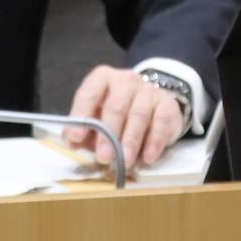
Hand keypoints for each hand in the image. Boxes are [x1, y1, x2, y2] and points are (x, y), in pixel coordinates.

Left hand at [66, 63, 186, 170]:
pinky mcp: (168, 104)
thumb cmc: (117, 114)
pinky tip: (147, 158)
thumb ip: (84, 129)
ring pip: (139, 115)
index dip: (81, 115)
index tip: (76, 138)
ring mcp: (149, 90)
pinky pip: (161, 123)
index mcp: (103, 79)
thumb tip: (73, 143)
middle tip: (104, 157)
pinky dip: (154, 142)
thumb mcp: (97, 118)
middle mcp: (126, 80)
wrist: (152, 106)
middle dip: (108, 134)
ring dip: (131, 141)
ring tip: (125, 161)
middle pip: (116, 106)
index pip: (88, 93)